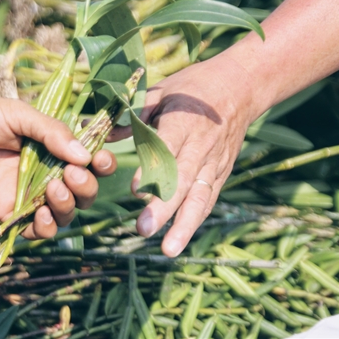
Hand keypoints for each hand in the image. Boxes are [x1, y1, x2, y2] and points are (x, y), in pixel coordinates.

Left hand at [0, 90, 115, 238]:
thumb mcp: (18, 115)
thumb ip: (52, 132)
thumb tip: (85, 155)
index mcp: (52, 144)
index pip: (88, 159)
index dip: (102, 162)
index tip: (102, 159)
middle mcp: (45, 170)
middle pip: (82, 190)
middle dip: (86, 186)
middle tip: (70, 174)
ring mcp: (27, 193)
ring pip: (64, 212)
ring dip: (68, 206)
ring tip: (53, 191)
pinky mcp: (6, 211)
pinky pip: (35, 229)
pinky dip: (45, 227)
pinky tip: (40, 214)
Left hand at [110, 55, 254, 256]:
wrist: (240, 87)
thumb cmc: (192, 88)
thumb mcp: (161, 91)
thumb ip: (133, 116)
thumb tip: (98, 131)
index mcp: (183, 121)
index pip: (168, 149)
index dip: (152, 170)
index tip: (135, 190)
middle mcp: (201, 145)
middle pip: (184, 179)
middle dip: (165, 207)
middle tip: (144, 229)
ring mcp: (214, 162)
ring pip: (200, 197)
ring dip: (184, 225)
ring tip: (169, 250)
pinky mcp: (221, 173)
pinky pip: (208, 199)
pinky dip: (194, 220)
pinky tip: (180, 241)